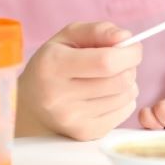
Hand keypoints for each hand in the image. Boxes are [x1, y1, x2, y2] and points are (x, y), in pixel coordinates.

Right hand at [16, 22, 142, 140]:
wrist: (32, 103)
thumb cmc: (55, 62)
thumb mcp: (69, 36)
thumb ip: (98, 31)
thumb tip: (125, 38)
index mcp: (53, 65)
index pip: (106, 61)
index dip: (128, 53)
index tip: (132, 47)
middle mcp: (58, 95)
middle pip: (120, 80)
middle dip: (130, 66)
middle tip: (121, 61)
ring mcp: (71, 119)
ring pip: (126, 96)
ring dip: (127, 82)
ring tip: (110, 77)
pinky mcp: (84, 133)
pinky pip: (125, 112)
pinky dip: (124, 99)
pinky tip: (108, 94)